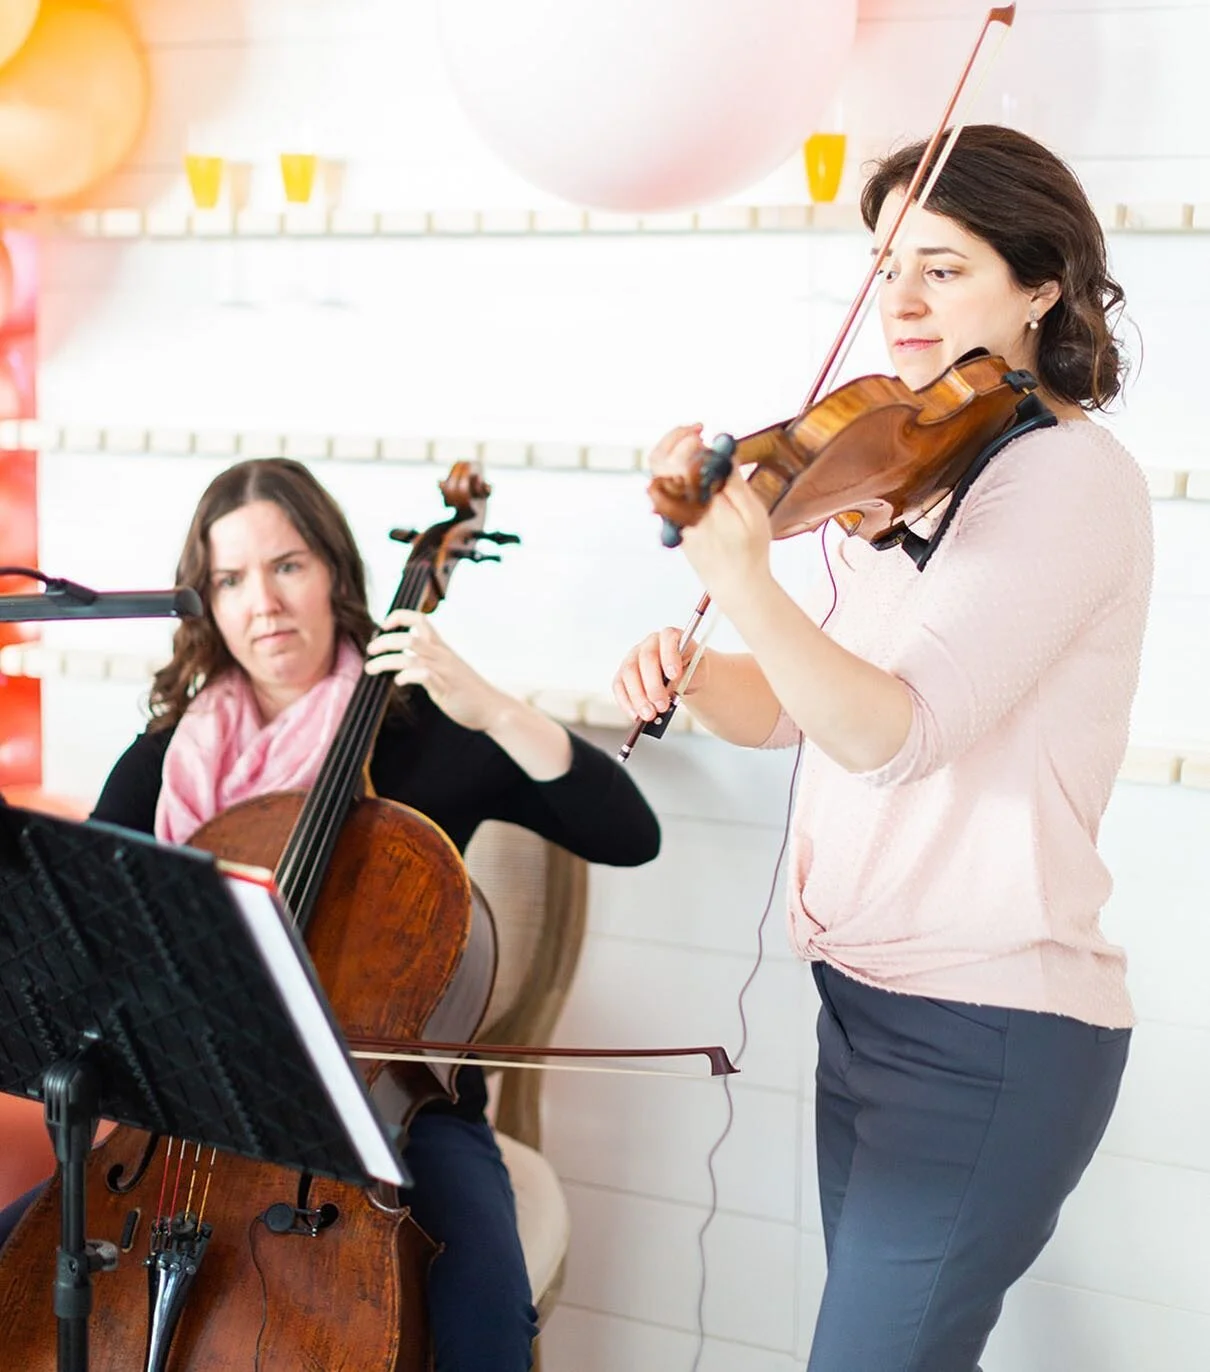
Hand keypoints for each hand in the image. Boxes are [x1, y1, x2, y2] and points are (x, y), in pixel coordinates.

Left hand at [364, 609, 506, 731]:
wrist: (493, 707)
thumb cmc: (468, 690)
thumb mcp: (447, 668)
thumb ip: (429, 661)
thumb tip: (405, 661)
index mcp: (441, 648)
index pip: (420, 619)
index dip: (399, 617)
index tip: (384, 625)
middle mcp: (442, 656)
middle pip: (409, 638)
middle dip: (384, 642)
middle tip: (370, 651)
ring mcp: (444, 672)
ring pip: (412, 656)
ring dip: (386, 661)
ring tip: (371, 668)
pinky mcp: (446, 689)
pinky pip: (425, 676)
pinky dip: (408, 676)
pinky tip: (399, 682)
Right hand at [613, 627, 708, 722]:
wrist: (683, 676)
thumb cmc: (691, 670)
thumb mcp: (698, 672)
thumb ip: (688, 676)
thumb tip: (670, 688)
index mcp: (671, 636)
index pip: (668, 638)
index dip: (670, 656)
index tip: (674, 675)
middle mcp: (649, 644)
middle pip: (645, 659)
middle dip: (653, 685)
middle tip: (662, 706)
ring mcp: (633, 657)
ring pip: (629, 674)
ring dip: (638, 697)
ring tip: (649, 715)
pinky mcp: (623, 674)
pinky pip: (619, 687)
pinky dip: (626, 702)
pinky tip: (636, 715)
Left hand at [645, 425, 772, 607]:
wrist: (734, 583)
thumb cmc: (748, 550)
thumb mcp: (752, 513)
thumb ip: (732, 481)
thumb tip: (720, 450)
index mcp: (698, 506)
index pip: (679, 462)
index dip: (689, 441)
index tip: (706, 434)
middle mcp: (678, 509)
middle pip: (659, 461)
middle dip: (676, 438)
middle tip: (698, 429)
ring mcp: (672, 514)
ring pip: (659, 473)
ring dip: (674, 450)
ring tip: (698, 442)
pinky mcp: (673, 519)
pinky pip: (666, 486)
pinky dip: (677, 468)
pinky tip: (698, 465)